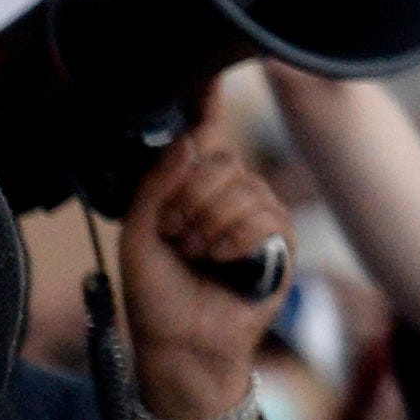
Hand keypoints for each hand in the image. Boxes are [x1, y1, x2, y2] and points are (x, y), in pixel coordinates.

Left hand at [117, 100, 292, 419]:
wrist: (178, 343)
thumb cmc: (156, 295)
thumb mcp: (139, 234)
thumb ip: (157, 185)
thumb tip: (190, 141)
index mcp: (190, 192)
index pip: (204, 140)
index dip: (208, 106)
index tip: (208, 76)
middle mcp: (226, 198)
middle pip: (222, 162)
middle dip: (189, 200)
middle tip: (176, 237)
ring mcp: (257, 218)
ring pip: (243, 188)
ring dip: (209, 224)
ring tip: (195, 255)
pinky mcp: (281, 245)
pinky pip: (265, 215)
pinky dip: (235, 237)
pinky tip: (220, 260)